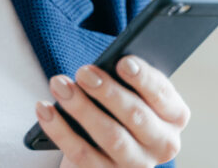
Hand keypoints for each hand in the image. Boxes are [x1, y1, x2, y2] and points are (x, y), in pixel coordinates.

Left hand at [35, 56, 189, 167]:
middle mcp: (162, 144)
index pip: (163, 95)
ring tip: (60, 85)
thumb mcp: (130, 89)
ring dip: (81, 108)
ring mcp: (136, 165)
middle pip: (136, 117)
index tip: (123, 61)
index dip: (143, 79)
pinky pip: (82, 155)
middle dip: (107, 92)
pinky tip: (44, 109)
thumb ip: (126, 79)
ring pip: (110, 137)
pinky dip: (60, 130)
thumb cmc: (119, 105)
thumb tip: (105, 66)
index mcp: (174, 116)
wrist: (104, 146)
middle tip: (83, 72)